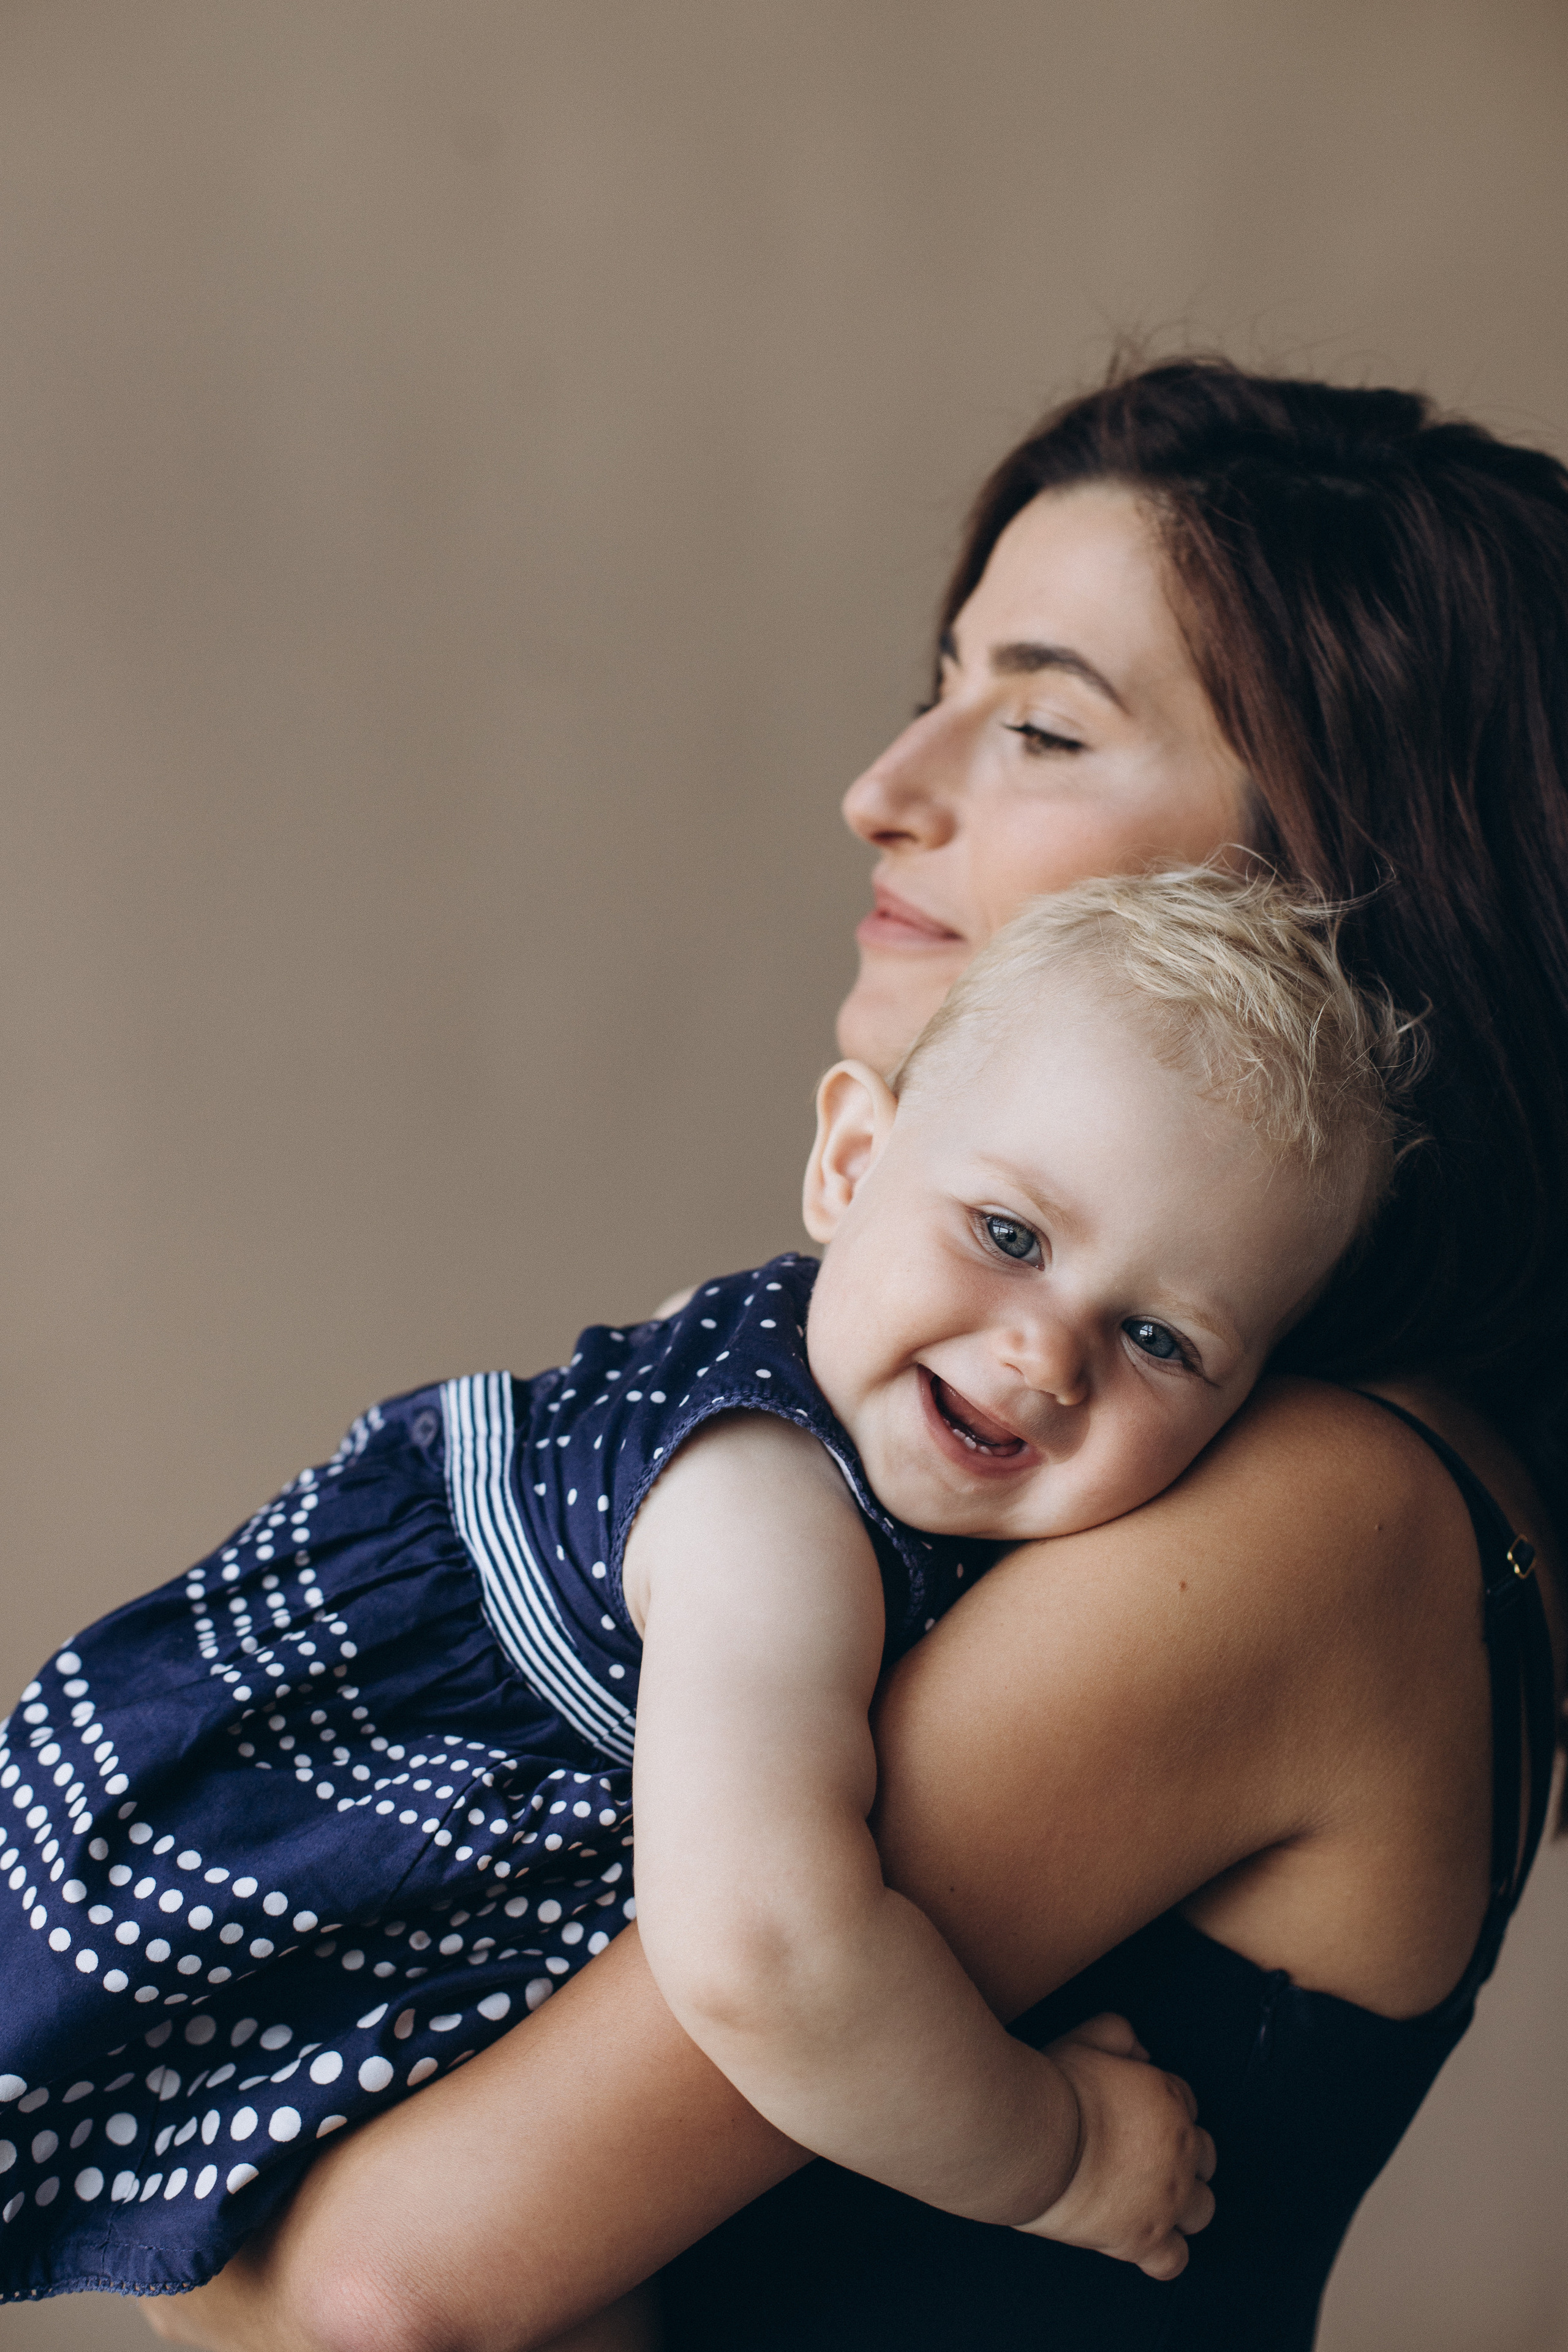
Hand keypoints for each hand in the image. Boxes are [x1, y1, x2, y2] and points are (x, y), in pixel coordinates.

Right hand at [1017, 2013, 1215, 2280]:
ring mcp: (1166, 2200)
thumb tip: (1139, 2049)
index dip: (1163, 2109)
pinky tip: (1144, 2242)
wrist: (1031, 2143)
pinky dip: (1165, 2255)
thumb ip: (1118, 2034)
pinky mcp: (1143, 2240)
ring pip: (1201, 2210)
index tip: (1139, 2118)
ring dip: (1183, 2205)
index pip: (1186, 2103)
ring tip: (1149, 2201)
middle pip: (1204, 2156)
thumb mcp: (1085, 2039)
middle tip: (1146, 2158)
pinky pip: (1174, 2260)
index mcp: (1169, 2101)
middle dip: (1183, 2156)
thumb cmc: (1053, 2090)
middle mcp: (1179, 2152)